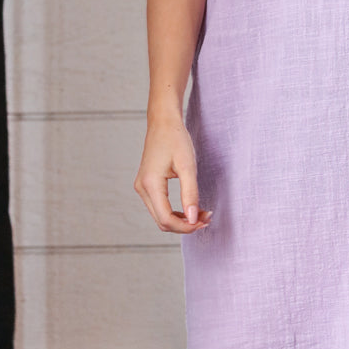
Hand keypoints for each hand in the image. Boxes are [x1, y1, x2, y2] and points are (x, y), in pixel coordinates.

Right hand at [135, 118, 212, 233]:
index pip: (166, 219)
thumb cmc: (176, 139)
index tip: (204, 221)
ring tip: (201, 214)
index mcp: (150, 184)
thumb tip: (193, 219)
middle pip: (162, 222)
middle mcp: (142, 188)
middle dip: (185, 225)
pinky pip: (160, 207)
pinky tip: (190, 208)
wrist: (163, 122)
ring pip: (160, 216)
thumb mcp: (188, 166)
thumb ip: (190, 194)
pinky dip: (175, 212)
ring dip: (181, 220)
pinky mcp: (146, 185)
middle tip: (206, 218)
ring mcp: (142, 187)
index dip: (186, 226)